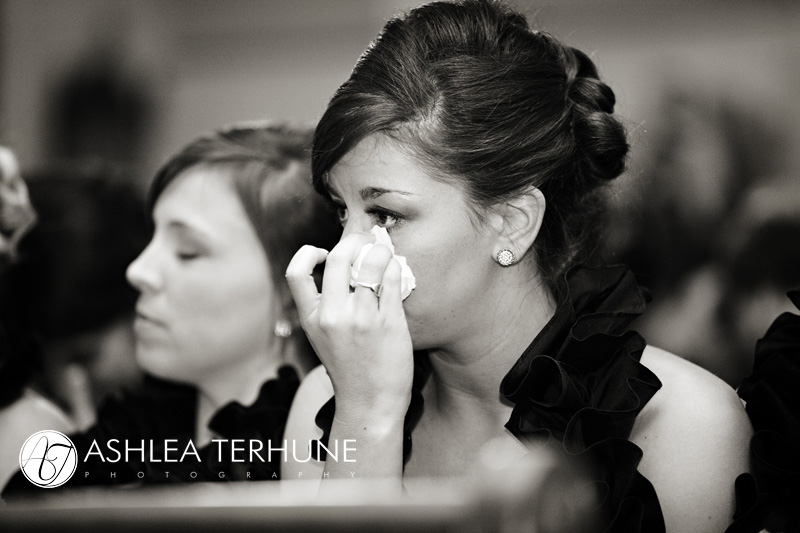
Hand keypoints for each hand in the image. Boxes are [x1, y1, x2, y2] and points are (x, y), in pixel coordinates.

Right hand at [286, 232, 413, 424]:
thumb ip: (326, 306)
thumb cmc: (351, 368)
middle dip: (354, 239)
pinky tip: (396, 271)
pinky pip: (393, 278)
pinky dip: (395, 267)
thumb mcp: (323, 337)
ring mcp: (362, 319)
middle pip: (339, 257)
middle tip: (365, 241)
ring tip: (384, 254)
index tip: (325, 252)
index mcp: (313, 319)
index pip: (296, 272)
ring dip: (380, 251)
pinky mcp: (389, 322)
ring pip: (371, 262)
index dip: (308, 253)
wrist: (371, 403)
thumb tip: (344, 265)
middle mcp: (334, 316)